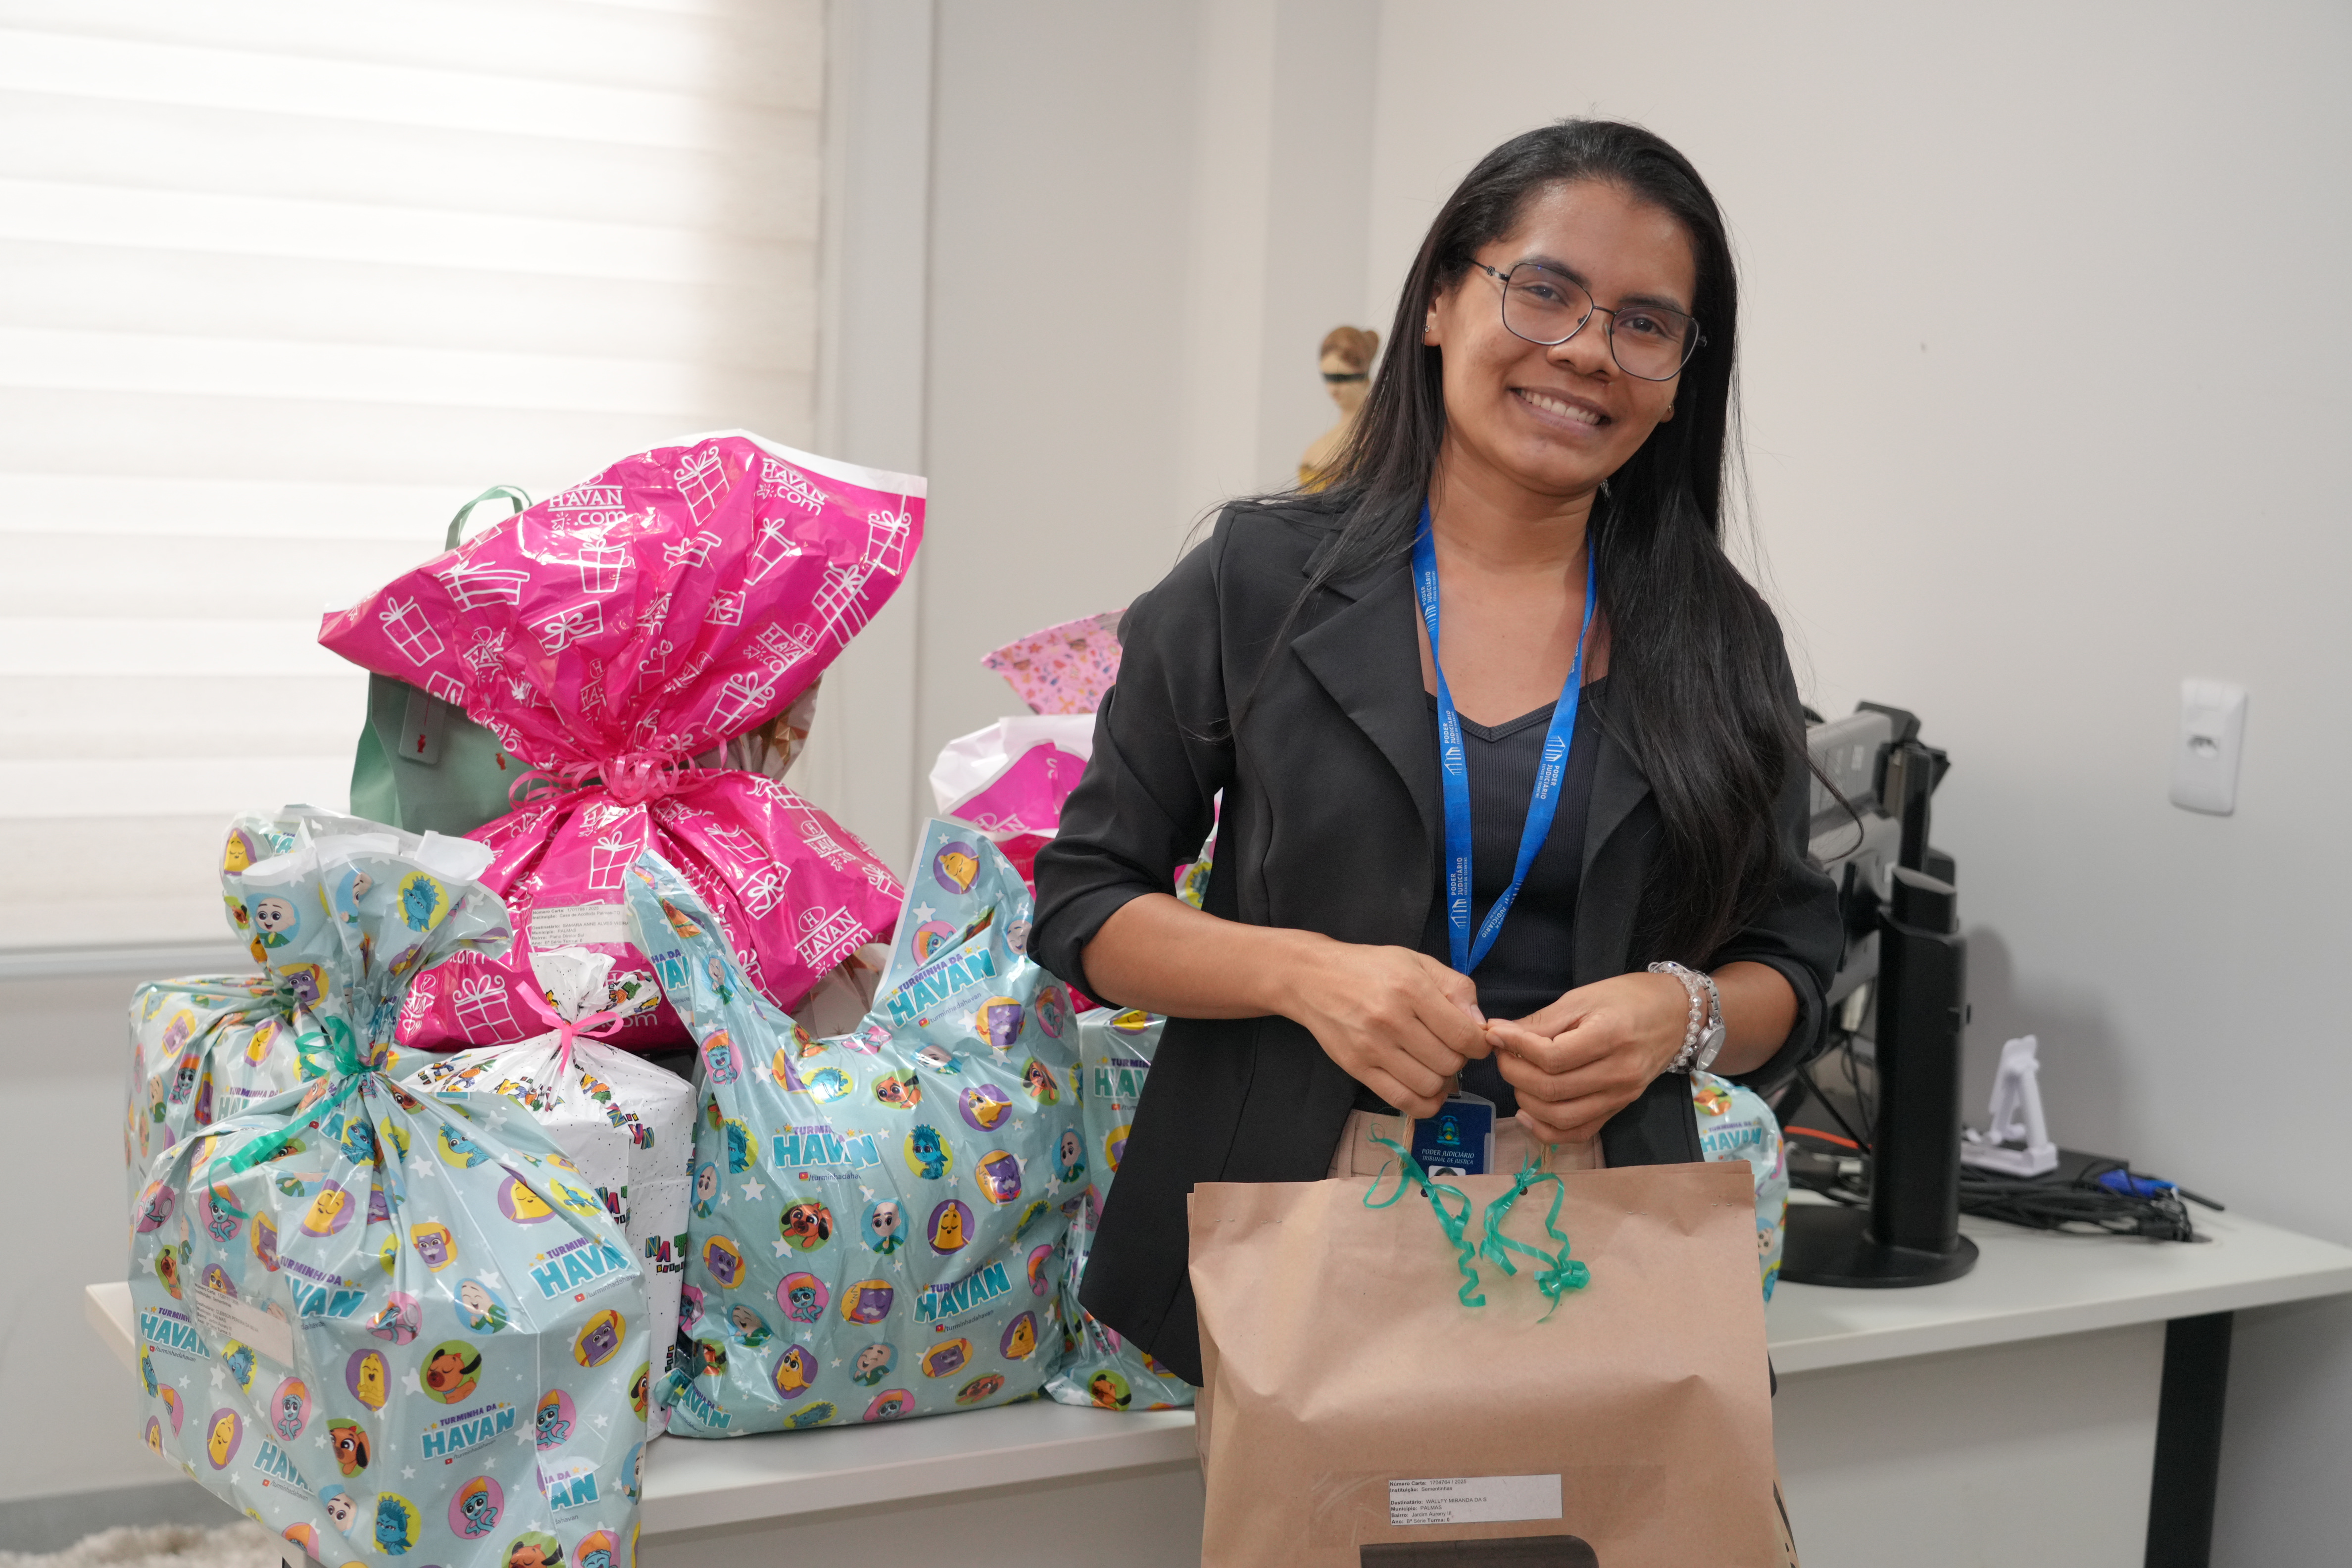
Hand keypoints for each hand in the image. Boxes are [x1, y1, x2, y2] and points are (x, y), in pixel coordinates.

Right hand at [1288, 938, 1488, 1118]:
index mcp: (1410, 988)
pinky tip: (1427, 1089)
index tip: (1474, 1040)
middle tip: (1449, 1047)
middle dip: (1459, 1059)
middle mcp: (1390, 1019)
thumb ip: (1457, 988)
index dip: (1479, 1044)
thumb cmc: (1370, 967)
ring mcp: (1371, 1047)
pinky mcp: (1357, 1068)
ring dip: (1442, 1081)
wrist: (1313, 978)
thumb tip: (1480, 1026)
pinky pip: (1403, 1101)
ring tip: (1434, 1064)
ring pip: (1429, 1086)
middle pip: (1449, 1063)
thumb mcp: (1418, 962)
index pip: (1463, 1034)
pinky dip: (1424, 1103)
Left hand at [1485, 972, 1690, 1144]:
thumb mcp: (1583, 998)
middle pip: (1551, 1089)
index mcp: (1610, 1037)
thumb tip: (1497, 1033)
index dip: (1514, 1047)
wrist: (1675, 1016)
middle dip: (1513, 1072)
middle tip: (1501, 1053)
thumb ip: (1541, 1021)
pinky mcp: (1617, 1110)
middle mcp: (1618, 1074)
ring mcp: (1619, 1097)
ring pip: (1560, 1117)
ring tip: (1516, 1075)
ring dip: (1525, 1100)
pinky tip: (1526, 1113)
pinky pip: (1577, 1133)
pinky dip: (1546, 1131)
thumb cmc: (1627, 998)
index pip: (1551, 1057)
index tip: (1494, 1034)